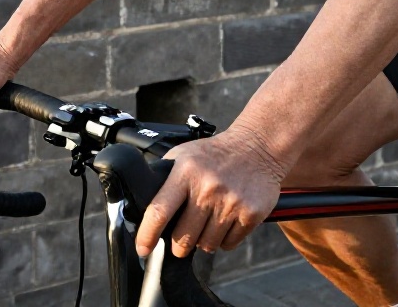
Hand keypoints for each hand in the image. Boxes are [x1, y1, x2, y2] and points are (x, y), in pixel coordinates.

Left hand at [135, 128, 284, 258]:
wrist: (256, 147)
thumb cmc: (214, 154)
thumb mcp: (183, 155)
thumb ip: (164, 179)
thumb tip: (141, 207)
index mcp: (185, 172)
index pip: (159, 211)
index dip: (147, 235)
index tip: (143, 250)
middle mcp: (207, 188)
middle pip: (183, 237)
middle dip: (179, 245)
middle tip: (181, 239)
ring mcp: (231, 202)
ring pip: (207, 245)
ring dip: (204, 242)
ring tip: (207, 223)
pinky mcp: (251, 213)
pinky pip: (229, 244)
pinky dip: (224, 240)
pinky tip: (225, 222)